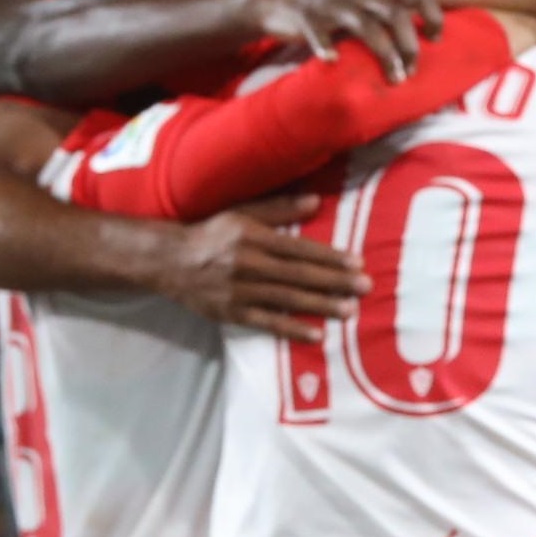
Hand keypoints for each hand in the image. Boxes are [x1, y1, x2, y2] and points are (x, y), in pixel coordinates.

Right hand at [158, 193, 366, 340]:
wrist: (169, 261)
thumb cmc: (211, 233)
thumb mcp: (241, 212)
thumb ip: (278, 208)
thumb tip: (316, 201)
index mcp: (253, 237)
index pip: (299, 248)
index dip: (330, 256)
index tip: (357, 263)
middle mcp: (249, 263)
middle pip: (299, 275)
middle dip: (334, 282)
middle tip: (365, 288)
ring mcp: (240, 291)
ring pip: (287, 299)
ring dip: (320, 305)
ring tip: (349, 311)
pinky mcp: (232, 312)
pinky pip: (267, 323)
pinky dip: (291, 329)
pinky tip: (316, 335)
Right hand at [235, 0, 443, 80]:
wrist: (286, 3)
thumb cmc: (336, 13)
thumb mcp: (368, 7)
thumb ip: (392, 17)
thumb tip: (425, 45)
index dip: (433, 15)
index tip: (435, 40)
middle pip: (396, 14)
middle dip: (409, 45)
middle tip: (410, 72)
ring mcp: (335, 6)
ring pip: (367, 26)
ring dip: (385, 53)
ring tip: (394, 79)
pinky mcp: (309, 19)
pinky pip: (318, 32)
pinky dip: (326, 46)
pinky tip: (332, 60)